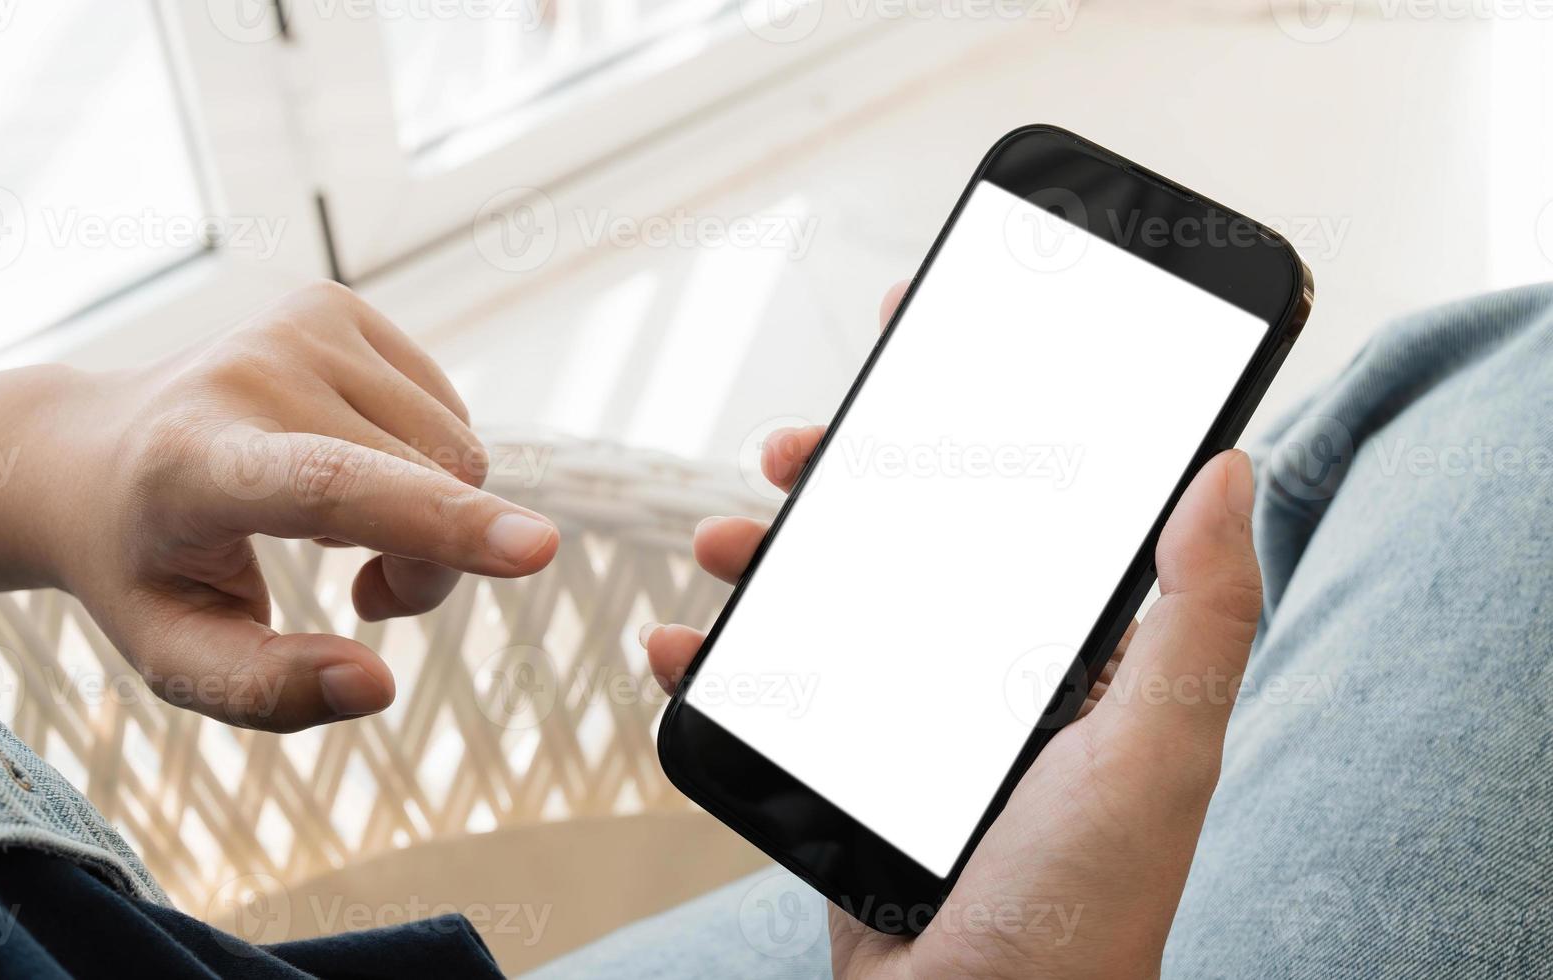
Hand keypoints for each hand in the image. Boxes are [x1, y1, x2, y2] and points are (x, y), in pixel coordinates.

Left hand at [0, 282, 557, 732]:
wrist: (90, 453)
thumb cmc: (144, 569)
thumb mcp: (176, 657)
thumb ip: (269, 689)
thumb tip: (378, 686)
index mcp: (195, 466)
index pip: (333, 490)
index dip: (436, 524)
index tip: (538, 550)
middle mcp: (250, 372)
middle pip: (431, 485)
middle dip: (431, 562)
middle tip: (364, 596)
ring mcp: (297, 324)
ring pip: (459, 450)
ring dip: (433, 516)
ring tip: (343, 535)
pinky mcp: (334, 304)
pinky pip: (448, 411)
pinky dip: (423, 466)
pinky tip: (354, 473)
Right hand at [639, 283, 1260, 978]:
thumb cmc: (1083, 906)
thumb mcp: (1158, 748)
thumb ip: (1198, 613)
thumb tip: (1230, 465)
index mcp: (1078, 653)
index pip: (1030, 504)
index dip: (980, 415)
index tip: (927, 341)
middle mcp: (993, 675)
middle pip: (908, 537)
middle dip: (844, 478)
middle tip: (798, 446)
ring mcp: (910, 723)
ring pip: (827, 600)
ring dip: (764, 556)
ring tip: (719, 544)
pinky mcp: (843, 773)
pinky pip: (768, 693)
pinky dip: (712, 664)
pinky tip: (676, 647)